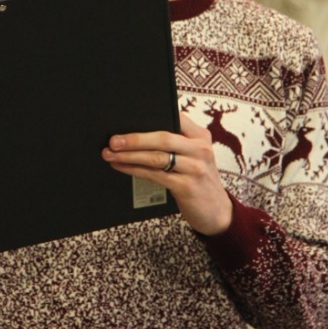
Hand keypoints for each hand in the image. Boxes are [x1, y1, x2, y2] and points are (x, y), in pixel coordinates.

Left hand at [102, 112, 232, 235]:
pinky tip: (122, 167)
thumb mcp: (195, 156)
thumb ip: (177, 143)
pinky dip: (135, 170)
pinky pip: (155, 175)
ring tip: (111, 154)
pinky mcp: (187, 187)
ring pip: (156, 157)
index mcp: (201, 136)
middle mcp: (200, 149)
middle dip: (134, 139)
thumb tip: (138, 133)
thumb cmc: (198, 180)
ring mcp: (195, 168)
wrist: (217, 211)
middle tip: (113, 140)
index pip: (175, 118)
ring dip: (130, 155)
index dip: (150, 116)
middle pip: (162, 138)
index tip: (127, 118)